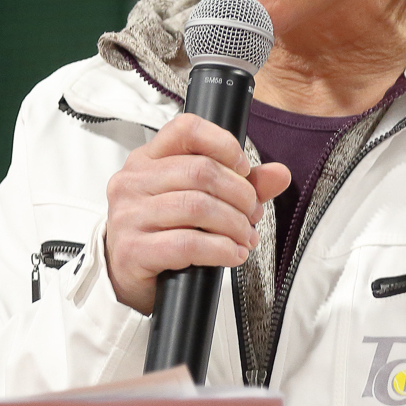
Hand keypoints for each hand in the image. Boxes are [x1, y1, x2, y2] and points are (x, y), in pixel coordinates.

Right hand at [105, 112, 290, 314]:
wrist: (126, 276)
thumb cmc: (162, 232)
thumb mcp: (199, 200)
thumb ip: (239, 184)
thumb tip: (280, 174)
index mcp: (147, 159)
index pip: (186, 129)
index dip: (223, 144)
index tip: (243, 168)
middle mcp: (133, 181)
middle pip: (200, 171)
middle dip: (239, 195)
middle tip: (252, 214)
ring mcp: (129, 215)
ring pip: (197, 207)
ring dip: (234, 224)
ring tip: (245, 237)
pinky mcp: (132, 249)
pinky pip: (187, 244)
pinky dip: (220, 250)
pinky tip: (232, 254)